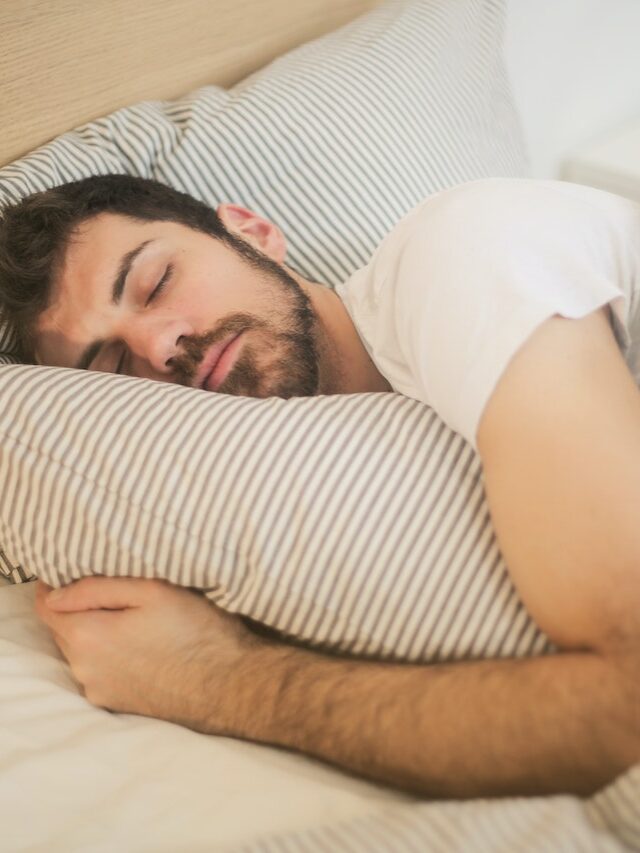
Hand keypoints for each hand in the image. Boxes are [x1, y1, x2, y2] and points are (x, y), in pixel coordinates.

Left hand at [34, 576, 258, 731]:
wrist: (230, 685)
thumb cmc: (196, 631)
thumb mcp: (151, 591)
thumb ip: (95, 588)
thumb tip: (54, 593)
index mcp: (87, 637)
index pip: (46, 606)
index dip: (53, 584)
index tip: (70, 570)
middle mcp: (84, 670)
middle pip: (63, 629)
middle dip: (78, 608)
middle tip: (113, 590)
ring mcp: (100, 691)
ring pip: (82, 651)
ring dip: (96, 632)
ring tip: (132, 618)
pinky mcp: (117, 704)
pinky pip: (100, 671)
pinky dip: (110, 655)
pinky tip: (141, 645)